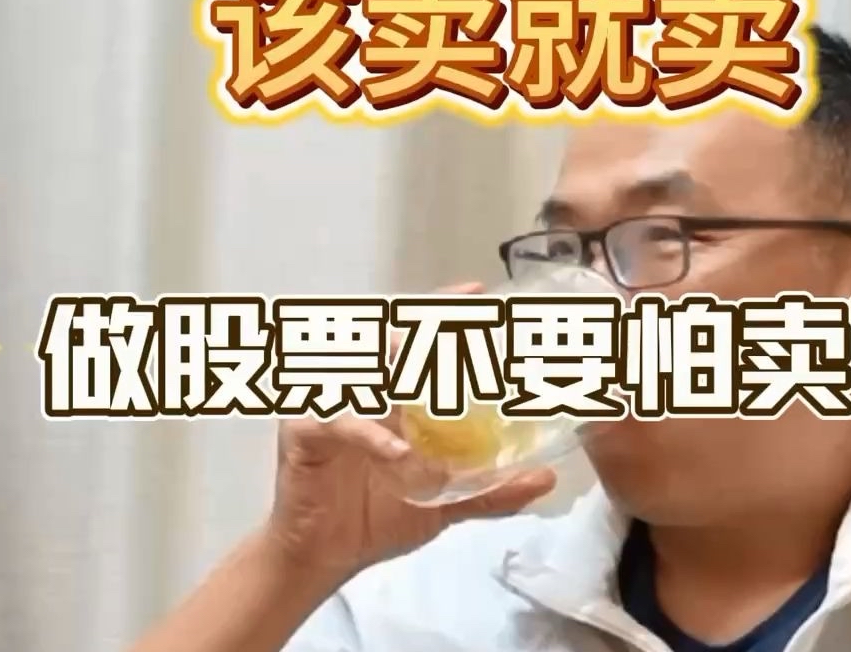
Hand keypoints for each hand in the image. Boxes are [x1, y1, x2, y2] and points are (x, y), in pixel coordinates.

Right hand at [264, 282, 555, 580]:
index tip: (478, 293)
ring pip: (365, 374)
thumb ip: (490, 491)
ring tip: (432, 377)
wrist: (325, 557)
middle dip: (425, 327)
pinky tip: (398, 454)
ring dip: (399, 373)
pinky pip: (342, 424)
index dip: (445, 315)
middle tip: (460, 318)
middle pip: (393, 346)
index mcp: (396, 400)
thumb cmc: (375, 519)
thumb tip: (544, 478)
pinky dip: (372, 437)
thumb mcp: (443, 504)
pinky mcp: (306, 431)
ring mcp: (334, 406)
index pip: (419, 346)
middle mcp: (365, 393)